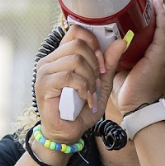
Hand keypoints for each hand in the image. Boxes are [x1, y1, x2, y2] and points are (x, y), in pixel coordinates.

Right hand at [35, 26, 128, 142]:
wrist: (68, 133)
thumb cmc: (81, 109)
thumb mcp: (101, 84)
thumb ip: (109, 63)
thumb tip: (120, 41)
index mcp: (61, 56)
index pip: (76, 32)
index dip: (93, 42)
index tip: (102, 62)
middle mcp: (49, 60)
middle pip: (78, 44)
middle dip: (95, 64)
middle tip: (97, 82)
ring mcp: (44, 72)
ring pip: (76, 60)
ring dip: (90, 79)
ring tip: (90, 94)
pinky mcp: (43, 85)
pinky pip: (70, 77)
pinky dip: (83, 88)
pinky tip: (85, 99)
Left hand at [109, 0, 164, 115]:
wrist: (136, 107)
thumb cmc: (128, 89)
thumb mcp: (121, 65)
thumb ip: (117, 50)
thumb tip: (104, 37)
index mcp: (155, 51)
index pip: (157, 24)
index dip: (151, 9)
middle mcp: (164, 49)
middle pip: (162, 19)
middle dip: (154, 2)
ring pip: (164, 21)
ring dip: (157, 4)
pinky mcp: (161, 54)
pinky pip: (163, 29)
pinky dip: (160, 15)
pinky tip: (155, 2)